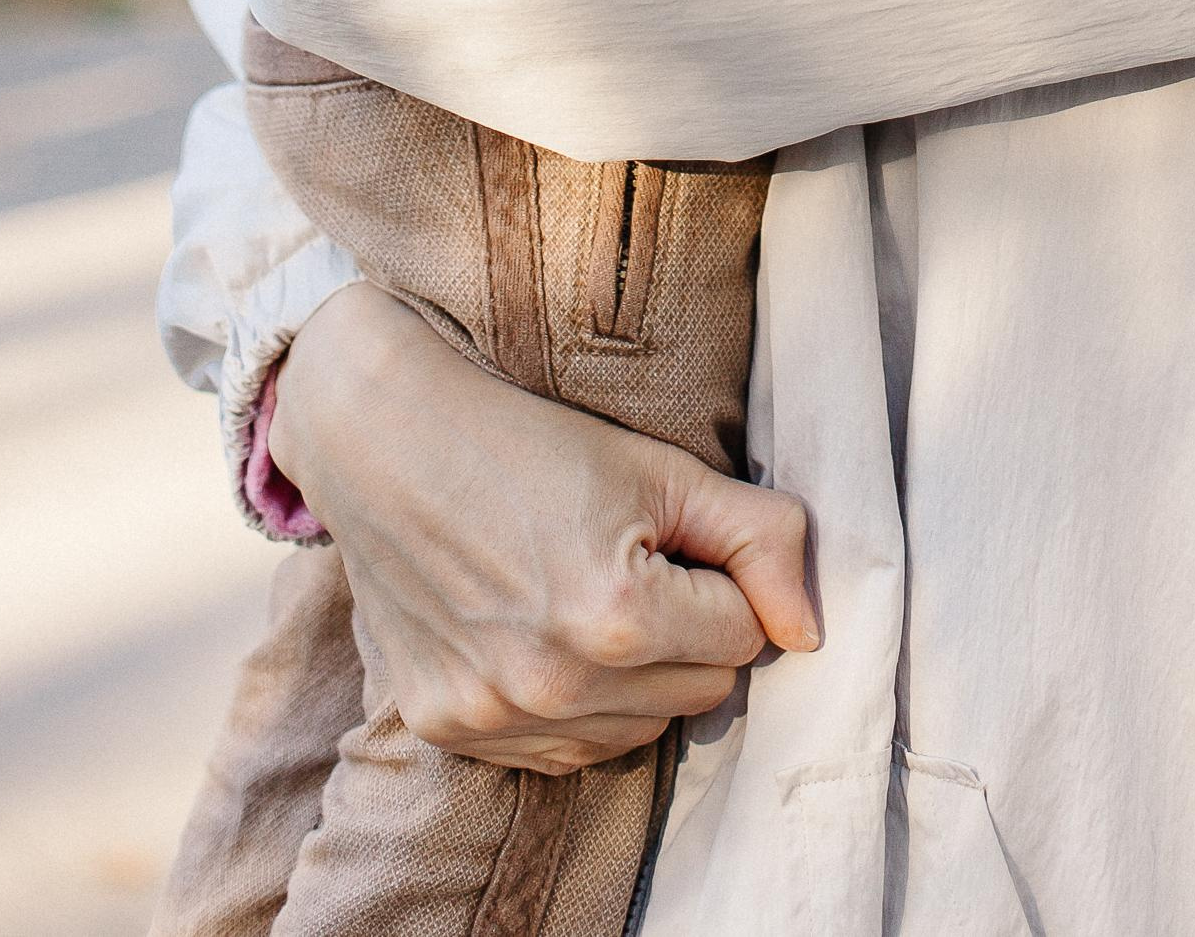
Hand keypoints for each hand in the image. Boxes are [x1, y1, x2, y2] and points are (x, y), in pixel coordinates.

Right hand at [270, 285, 817, 770]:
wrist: (384, 442)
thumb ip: (759, 539)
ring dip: (635, 678)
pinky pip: (563, 752)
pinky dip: (573, 706)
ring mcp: (495, 717)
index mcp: (615, 614)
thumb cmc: (530, 443)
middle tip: (629, 559)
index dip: (721, 579)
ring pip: (637, 734)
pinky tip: (542, 634)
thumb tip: (810, 632)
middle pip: (698, 695)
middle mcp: (553, 683)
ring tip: (584, 594)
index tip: (672, 538)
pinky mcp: (450, 732)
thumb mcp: (661, 468)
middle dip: (687, 631)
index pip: (744, 635)